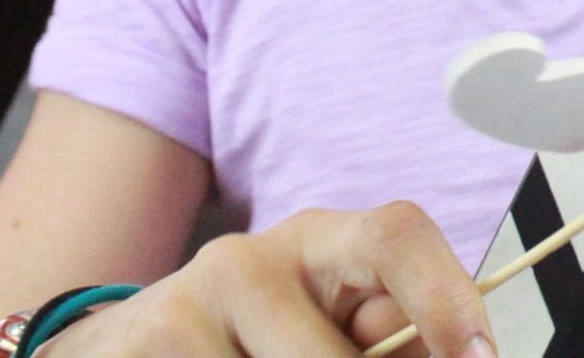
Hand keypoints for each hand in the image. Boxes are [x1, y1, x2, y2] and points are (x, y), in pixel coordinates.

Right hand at [38, 205, 495, 357]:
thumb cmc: (254, 345)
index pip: (398, 237)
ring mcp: (187, 307)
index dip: (447, 299)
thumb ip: (388, 341)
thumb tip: (465, 357)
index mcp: (322, 244)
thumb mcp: (327, 331)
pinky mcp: (145, 351)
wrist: (119, 350)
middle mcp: (250, 260)